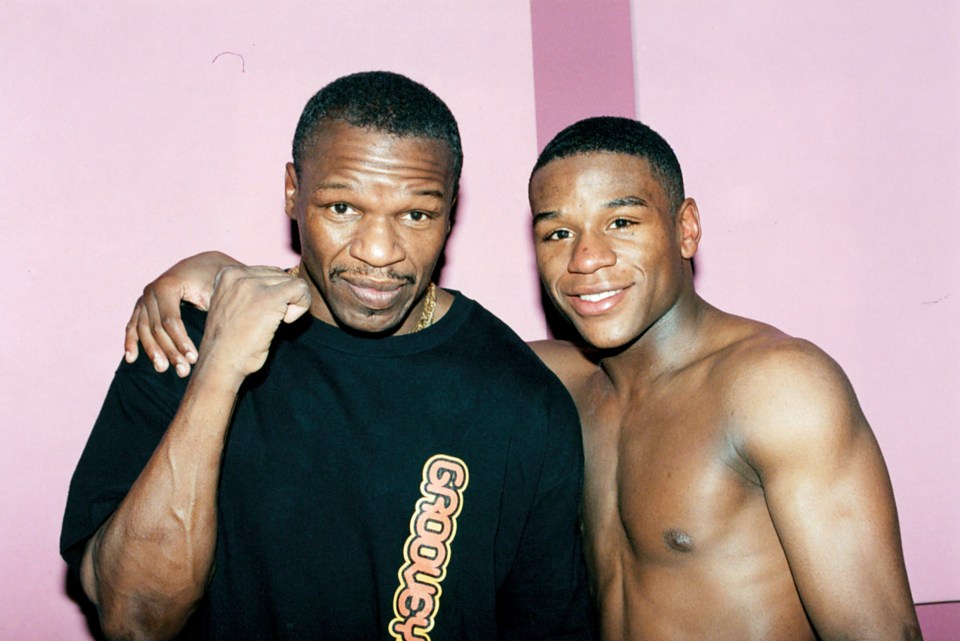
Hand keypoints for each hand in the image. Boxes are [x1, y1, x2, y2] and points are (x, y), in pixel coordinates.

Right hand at [124, 252, 242, 375]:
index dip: (181, 342)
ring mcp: (145, 298)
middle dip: (170, 351)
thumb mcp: (218, 290)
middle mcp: (151, 290)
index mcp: (168, 285)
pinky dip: (131, 341)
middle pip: (157, 328)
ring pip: (145, 330)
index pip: (171, 321)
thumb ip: (218, 306)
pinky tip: (131, 358)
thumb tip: (227, 330)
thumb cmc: (216, 280)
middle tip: (184, 371)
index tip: (195, 359)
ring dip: (153, 352)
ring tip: (164, 369)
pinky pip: (134, 325)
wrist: (206, 265)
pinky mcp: (143, 305)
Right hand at [193, 265, 310, 385]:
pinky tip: (285, 322)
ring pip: (292, 282)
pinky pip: (301, 289)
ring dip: (290, 304)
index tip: (260, 314)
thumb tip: (283, 279)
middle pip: (280, 275)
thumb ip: (250, 289)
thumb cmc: (230, 340)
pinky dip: (302, 305)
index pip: (266, 272)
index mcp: (227, 273)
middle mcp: (238, 273)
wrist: (220, 362)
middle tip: (268, 321)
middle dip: (282, 298)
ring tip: (273, 323)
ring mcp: (253, 284)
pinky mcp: (269, 298)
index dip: (271, 294)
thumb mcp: (234, 304)